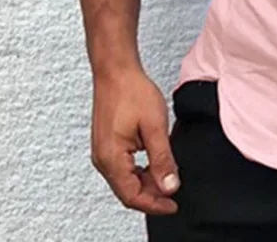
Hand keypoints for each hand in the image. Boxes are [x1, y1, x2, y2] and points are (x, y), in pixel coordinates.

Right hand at [90, 67, 179, 214]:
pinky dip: (140, 170)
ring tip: (168, 176)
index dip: (154, 204)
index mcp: (111, 158)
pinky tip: (155, 164)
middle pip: (127, 191)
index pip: (132, 196)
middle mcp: (102, 159)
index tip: (173, 205)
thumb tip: (170, 186)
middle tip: (174, 190)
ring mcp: (103, 152)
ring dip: (146, 182)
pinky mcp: (107, 144)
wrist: (116, 70)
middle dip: (152, 194)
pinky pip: (123, 167)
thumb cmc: (132, 91)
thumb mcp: (155, 126)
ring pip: (126, 179)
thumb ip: (163, 158)